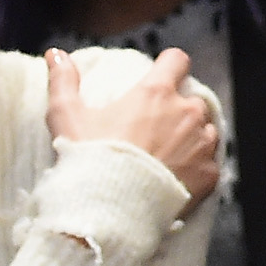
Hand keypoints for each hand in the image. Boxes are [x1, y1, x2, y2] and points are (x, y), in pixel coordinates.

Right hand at [43, 47, 221, 202]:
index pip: (177, 60)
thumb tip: (55, 54)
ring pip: (206, 130)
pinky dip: (197, 169)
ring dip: (192, 137)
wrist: (111, 211)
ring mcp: (202, 143)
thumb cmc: (89, 160)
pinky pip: (210, 164)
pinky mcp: (210, 173)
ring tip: (166, 156)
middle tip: (154, 130)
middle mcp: (187, 112)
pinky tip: (176, 178)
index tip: (161, 75)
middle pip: (191, 100)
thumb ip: (63, 81)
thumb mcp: (66, 117)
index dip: (170, 66)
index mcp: (156, 93)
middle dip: (178, 110)